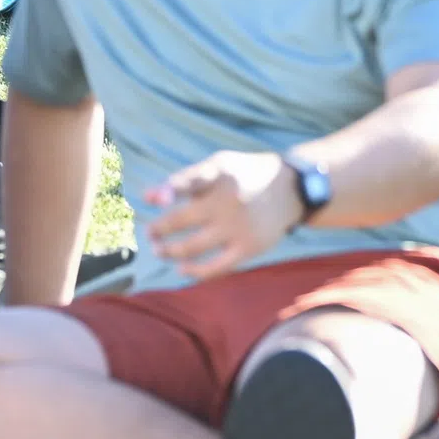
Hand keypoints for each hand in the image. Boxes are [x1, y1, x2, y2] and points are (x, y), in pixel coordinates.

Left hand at [144, 152, 302, 281]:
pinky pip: (215, 267)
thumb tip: (146, 197)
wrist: (292, 190)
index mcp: (220, 174)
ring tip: (160, 249)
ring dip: (169, 251)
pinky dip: (194, 271)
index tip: (151, 198)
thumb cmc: (245, 177)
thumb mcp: (219, 167)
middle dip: (158, 229)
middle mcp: (228, 200)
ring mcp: (238, 226)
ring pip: (192, 247)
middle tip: (150, 233)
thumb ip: (184, 180)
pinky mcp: (249, 247)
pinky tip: (182, 268)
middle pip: (181, 220)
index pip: (190, 182)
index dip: (169, 190)